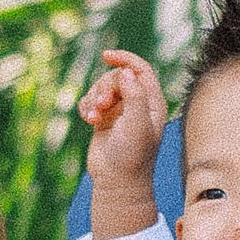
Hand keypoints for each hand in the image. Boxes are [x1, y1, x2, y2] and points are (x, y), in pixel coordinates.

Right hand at [82, 48, 168, 239]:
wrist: (117, 183)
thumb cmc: (132, 156)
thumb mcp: (137, 125)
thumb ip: (135, 96)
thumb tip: (126, 72)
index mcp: (152, 103)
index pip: (140, 70)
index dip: (125, 59)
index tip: (107, 56)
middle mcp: (138, 105)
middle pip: (117, 78)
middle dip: (105, 87)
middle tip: (102, 105)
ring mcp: (120, 112)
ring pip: (101, 89)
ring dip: (93, 99)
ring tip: (93, 118)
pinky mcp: (104, 120)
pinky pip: (90, 101)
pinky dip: (86, 108)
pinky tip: (88, 121)